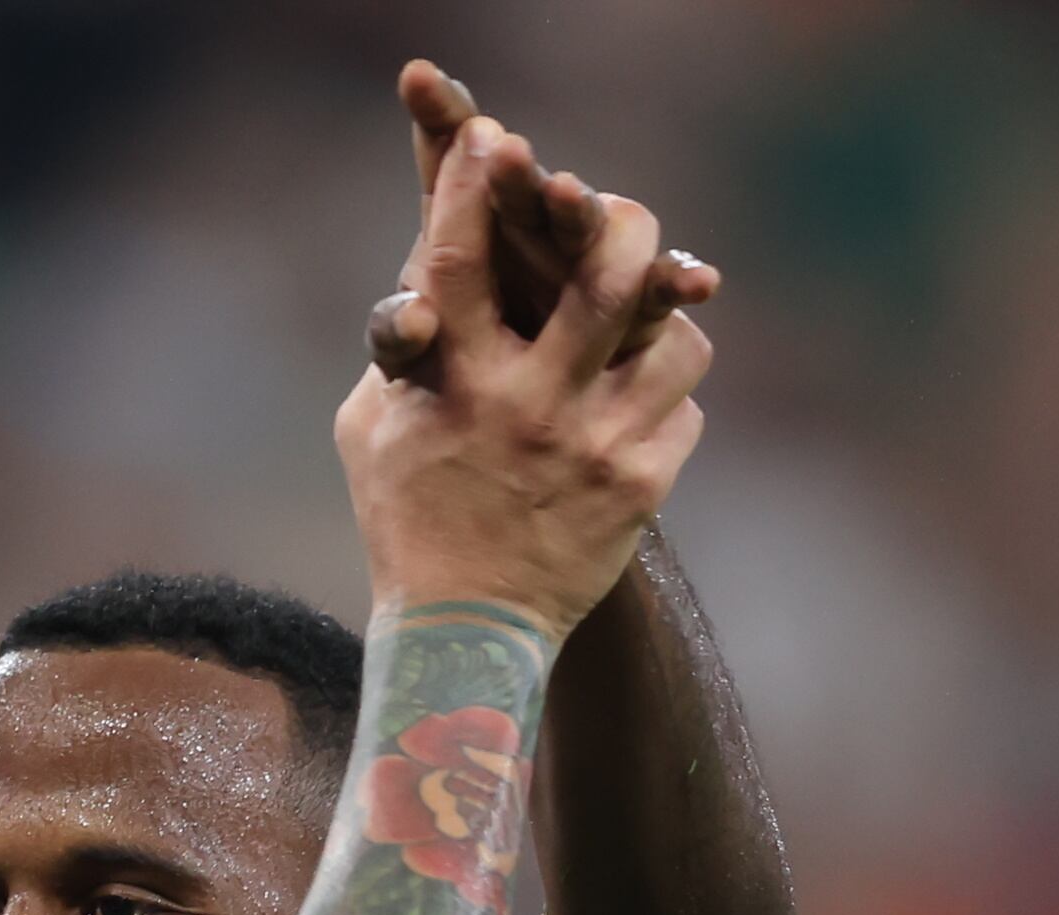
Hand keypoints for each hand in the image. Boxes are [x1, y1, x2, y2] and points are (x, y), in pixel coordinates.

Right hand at [337, 116, 712, 638]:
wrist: (464, 633)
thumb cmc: (408, 517)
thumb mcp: (374, 431)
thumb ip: (405, 352)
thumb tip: (429, 275)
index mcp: (452, 387)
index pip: (457, 264)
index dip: (470, 189)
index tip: (490, 136)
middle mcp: (527, 408)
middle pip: (604, 279)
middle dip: (621, 223)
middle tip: (618, 212)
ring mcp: (593, 446)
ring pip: (674, 340)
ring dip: (661, 325)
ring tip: (639, 336)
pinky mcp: (642, 486)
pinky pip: (685, 407)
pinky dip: (663, 401)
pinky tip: (634, 415)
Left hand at [372, 60, 717, 380]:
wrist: (518, 417)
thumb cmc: (450, 377)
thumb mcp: (411, 359)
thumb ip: (397, 336)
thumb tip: (411, 322)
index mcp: (468, 220)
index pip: (447, 150)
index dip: (438, 112)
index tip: (416, 78)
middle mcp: (533, 220)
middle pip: (520, 180)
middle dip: (508, 168)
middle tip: (495, 148)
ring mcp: (588, 254)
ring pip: (585, 220)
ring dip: (575, 207)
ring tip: (559, 193)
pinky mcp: (636, 302)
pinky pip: (659, 286)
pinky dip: (678, 281)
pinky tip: (700, 285)